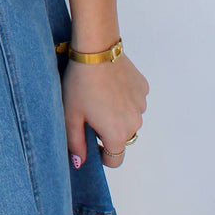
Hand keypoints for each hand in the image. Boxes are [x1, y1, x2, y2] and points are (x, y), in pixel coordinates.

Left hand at [63, 49, 147, 170]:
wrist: (96, 50)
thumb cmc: (80, 83)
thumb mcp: (71, 116)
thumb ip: (75, 144)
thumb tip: (79, 163)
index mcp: (117, 134)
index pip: (114, 160)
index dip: (101, 156)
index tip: (91, 142)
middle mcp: (134, 123)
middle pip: (122, 138)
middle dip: (108, 132)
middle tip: (91, 113)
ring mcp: (141, 105)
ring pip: (129, 119)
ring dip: (117, 115)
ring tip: (99, 97)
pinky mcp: (143, 89)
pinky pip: (134, 102)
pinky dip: (124, 99)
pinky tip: (110, 86)